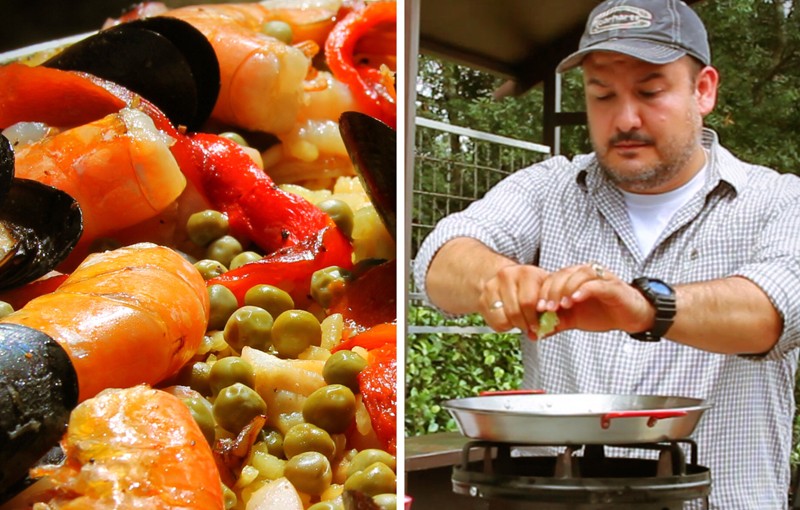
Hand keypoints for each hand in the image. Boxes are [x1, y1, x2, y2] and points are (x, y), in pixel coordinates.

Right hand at [478, 264, 549, 337]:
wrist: (506, 278)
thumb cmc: (529, 287)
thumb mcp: (543, 290)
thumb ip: (548, 307)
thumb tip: (547, 329)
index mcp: (527, 273)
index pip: (528, 302)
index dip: (535, 318)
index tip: (538, 326)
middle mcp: (507, 276)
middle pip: (515, 312)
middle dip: (525, 324)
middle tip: (530, 326)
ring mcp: (492, 286)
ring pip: (504, 319)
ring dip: (514, 325)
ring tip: (520, 321)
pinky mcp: (482, 298)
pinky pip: (495, 322)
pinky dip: (503, 326)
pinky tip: (509, 318)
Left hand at [536, 263, 652, 334]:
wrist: (631, 317)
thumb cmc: (603, 313)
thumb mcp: (574, 319)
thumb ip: (556, 323)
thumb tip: (537, 333)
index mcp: (573, 278)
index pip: (553, 278)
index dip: (543, 292)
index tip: (537, 308)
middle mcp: (585, 273)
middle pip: (563, 274)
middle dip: (551, 291)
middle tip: (546, 308)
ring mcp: (600, 277)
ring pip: (578, 275)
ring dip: (566, 289)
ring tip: (561, 305)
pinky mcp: (613, 285)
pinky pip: (596, 283)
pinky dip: (584, 289)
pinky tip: (576, 299)